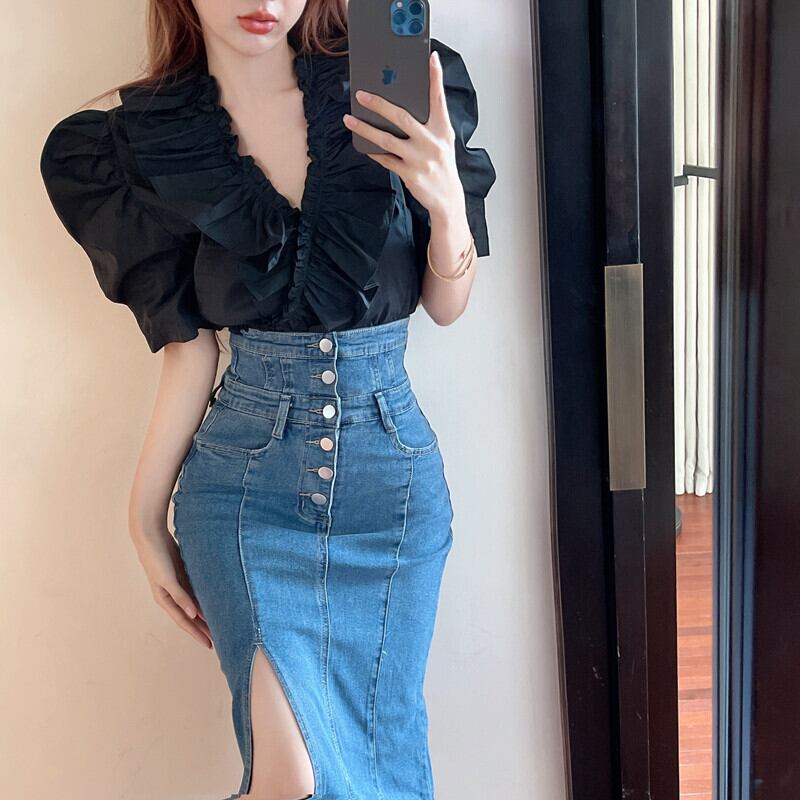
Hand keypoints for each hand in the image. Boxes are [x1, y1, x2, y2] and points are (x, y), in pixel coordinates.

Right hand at [129, 527, 212, 648]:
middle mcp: (171, 594)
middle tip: (220, 638)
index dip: (196, 634)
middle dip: (203, 628)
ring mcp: (176, 584)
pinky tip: (215, 601)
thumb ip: (180, 597)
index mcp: (164, 599)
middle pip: (190, 616)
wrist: (152, 535)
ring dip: (205, 613)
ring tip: (219, 622)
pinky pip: (195, 590)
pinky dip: (204, 597)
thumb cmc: (156, 558)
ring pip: (194, 603)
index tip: (209, 645)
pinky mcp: (181, 573)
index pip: (184, 621)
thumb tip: (193, 615)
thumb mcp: (168, 579)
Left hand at [343, 50, 465, 219]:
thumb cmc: (442, 165)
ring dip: (365, 128)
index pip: (439, 99)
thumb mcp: (443, 141)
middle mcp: (432, 142)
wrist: (447, 199)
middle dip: (379, 104)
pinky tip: (362, 143)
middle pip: (402, 117)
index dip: (436, 77)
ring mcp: (420, 159)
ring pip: (387, 139)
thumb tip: (403, 106)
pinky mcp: (410, 174)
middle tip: (361, 94)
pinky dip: (373, 151)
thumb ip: (429, 123)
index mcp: (443, 130)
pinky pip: (386, 159)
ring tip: (350, 119)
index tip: (431, 58)